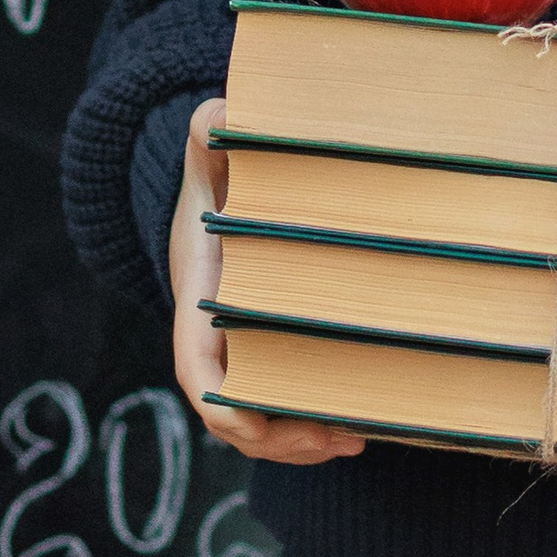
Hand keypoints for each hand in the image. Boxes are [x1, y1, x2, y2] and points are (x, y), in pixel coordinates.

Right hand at [170, 97, 366, 466]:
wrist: (215, 198)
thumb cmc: (218, 181)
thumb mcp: (213, 159)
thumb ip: (212, 138)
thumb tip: (219, 115)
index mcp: (197, 301)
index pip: (197, 368)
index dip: (222, 404)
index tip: (252, 426)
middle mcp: (213, 339)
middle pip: (233, 413)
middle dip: (279, 437)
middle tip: (337, 436)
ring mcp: (239, 353)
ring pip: (260, 420)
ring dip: (302, 441)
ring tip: (357, 436)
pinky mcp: (267, 356)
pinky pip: (283, 406)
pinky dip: (312, 423)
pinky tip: (359, 422)